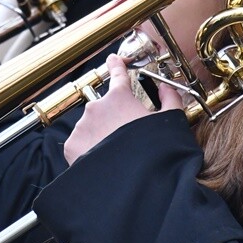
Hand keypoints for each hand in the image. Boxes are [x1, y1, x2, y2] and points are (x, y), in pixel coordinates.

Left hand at [63, 54, 182, 163]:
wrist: (133, 183)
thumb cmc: (153, 152)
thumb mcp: (169, 123)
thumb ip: (170, 99)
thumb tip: (167, 88)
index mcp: (119, 97)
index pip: (118, 73)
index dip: (117, 65)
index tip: (113, 59)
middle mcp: (97, 107)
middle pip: (105, 107)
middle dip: (114, 118)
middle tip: (127, 137)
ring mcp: (82, 126)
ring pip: (91, 125)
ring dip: (101, 134)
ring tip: (116, 153)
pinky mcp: (72, 145)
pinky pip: (80, 143)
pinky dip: (89, 149)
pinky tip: (104, 160)